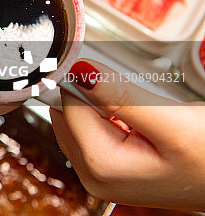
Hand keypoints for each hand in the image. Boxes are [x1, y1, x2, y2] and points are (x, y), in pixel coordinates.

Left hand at [50, 59, 204, 210]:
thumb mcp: (174, 124)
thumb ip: (123, 96)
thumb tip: (80, 71)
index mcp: (100, 166)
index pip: (68, 104)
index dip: (86, 80)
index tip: (103, 67)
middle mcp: (93, 175)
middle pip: (68, 112)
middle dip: (95, 96)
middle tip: (135, 99)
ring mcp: (100, 173)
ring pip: (80, 118)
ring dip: (105, 106)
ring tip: (145, 116)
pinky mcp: (110, 167)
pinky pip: (95, 128)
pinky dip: (113, 116)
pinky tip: (142, 125)